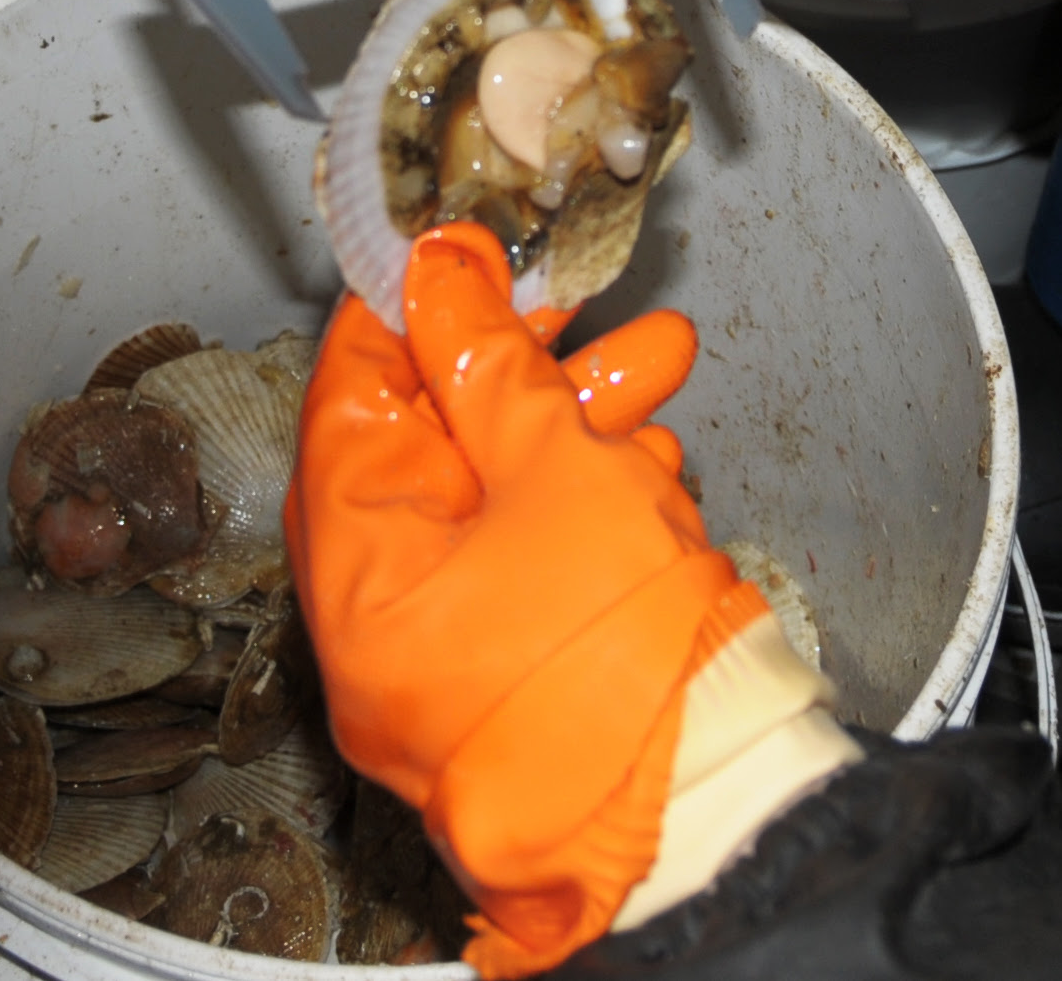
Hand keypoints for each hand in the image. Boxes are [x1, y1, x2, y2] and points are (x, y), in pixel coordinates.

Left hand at [291, 225, 776, 973]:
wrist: (716, 807)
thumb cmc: (622, 663)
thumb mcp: (552, 463)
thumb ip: (485, 356)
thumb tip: (439, 272)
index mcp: (353, 581)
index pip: (346, 408)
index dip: (400, 313)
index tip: (451, 254)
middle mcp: (384, 631)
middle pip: (429, 449)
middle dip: (513, 365)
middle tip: (564, 299)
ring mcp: (454, 658)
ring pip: (500, 498)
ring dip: (575, 421)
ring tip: (655, 358)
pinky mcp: (526, 673)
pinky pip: (535, 560)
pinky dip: (590, 499)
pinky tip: (653, 454)